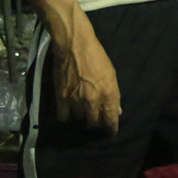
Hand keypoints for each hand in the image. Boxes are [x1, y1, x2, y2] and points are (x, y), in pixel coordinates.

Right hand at [52, 15, 120, 133]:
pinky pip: (63, 117)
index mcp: (109, 94)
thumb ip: (114, 95)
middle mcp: (93, 101)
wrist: (74, 45)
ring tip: (80, 108)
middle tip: (94, 117)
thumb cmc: (96, 56)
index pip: (111, 120)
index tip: (110, 131)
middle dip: (95, 122)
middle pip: (94, 123)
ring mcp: (76, 100)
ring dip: (80, 116)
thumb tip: (116, 111)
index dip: (111, 129)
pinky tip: (68, 109)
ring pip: (78, 119)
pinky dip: (66, 115)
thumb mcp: (111, 74)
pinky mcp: (61, 98)